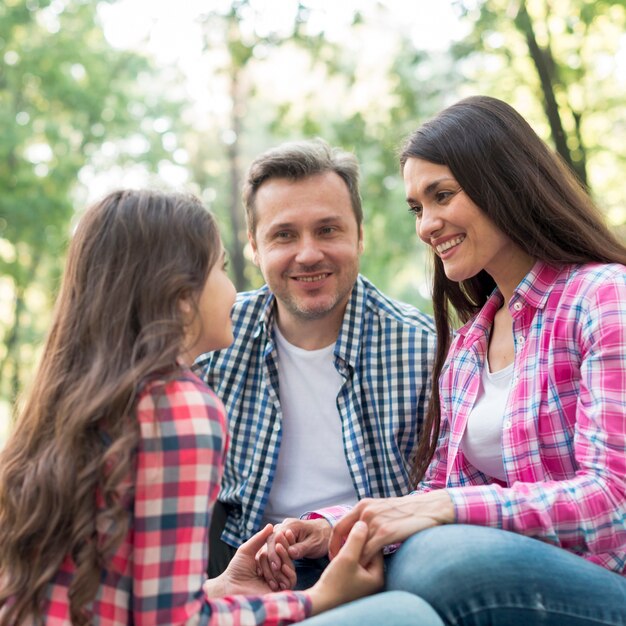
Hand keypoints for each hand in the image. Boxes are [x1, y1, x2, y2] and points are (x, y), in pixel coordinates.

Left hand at [204, 524, 293, 596]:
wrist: (232, 587)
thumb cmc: (237, 568)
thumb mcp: (247, 550)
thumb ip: (259, 538)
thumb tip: (270, 525)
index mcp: (268, 560)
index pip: (281, 550)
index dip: (283, 541)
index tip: (285, 532)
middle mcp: (275, 570)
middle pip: (287, 558)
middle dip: (283, 550)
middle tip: (278, 544)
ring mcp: (278, 581)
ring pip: (289, 568)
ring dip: (282, 560)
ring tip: (275, 554)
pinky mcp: (280, 592)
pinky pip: (292, 581)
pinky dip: (289, 572)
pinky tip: (281, 567)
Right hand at [256, 518, 330, 590]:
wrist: (325, 533)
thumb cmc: (321, 537)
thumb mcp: (314, 543)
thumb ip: (302, 547)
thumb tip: (290, 553)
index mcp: (291, 525)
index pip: (276, 537)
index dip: (274, 552)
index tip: (277, 566)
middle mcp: (282, 528)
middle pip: (269, 542)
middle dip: (270, 558)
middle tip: (274, 572)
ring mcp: (280, 534)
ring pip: (268, 547)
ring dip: (268, 562)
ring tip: (273, 576)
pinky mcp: (280, 542)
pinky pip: (272, 551)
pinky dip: (270, 561)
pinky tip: (270, 573)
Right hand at [307, 521, 382, 615]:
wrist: (320, 602)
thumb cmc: (335, 582)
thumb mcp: (347, 557)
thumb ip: (356, 539)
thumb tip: (363, 523)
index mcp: (378, 576)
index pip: (376, 547)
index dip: (366, 536)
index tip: (355, 528)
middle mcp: (373, 580)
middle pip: (369, 552)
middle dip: (358, 542)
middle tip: (347, 534)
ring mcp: (363, 583)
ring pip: (360, 557)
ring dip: (351, 549)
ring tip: (341, 543)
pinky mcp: (353, 583)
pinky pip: (354, 564)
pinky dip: (348, 557)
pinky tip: (338, 553)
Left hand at [329, 491, 454, 563]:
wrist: (429, 507)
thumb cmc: (407, 511)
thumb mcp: (383, 508)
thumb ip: (369, 517)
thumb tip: (358, 531)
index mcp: (363, 505)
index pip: (339, 525)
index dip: (334, 542)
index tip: (335, 555)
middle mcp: (366, 511)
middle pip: (342, 535)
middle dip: (338, 552)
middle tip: (339, 565)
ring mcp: (375, 521)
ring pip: (356, 546)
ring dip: (353, 560)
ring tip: (353, 571)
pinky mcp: (385, 532)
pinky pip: (368, 552)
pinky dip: (365, 562)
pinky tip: (367, 570)